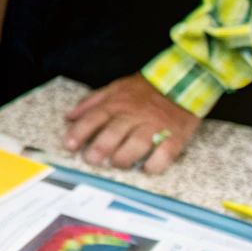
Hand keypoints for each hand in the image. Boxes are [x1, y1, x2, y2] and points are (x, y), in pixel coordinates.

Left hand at [63, 74, 199, 173]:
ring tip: (116, 164)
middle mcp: (135, 115)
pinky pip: (164, 154)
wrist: (182, 81)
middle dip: (100, 148)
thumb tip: (70, 117)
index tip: (69, 146)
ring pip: (138, 144)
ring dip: (124, 157)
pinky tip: (146, 169)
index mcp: (118, 103)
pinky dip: (154, 165)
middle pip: (115, 132)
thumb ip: (92, 102)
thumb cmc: (144, 89)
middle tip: (91, 160)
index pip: (95, 117)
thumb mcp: (116, 88)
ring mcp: (155, 126)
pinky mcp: (175, 137)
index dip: (80, 132)